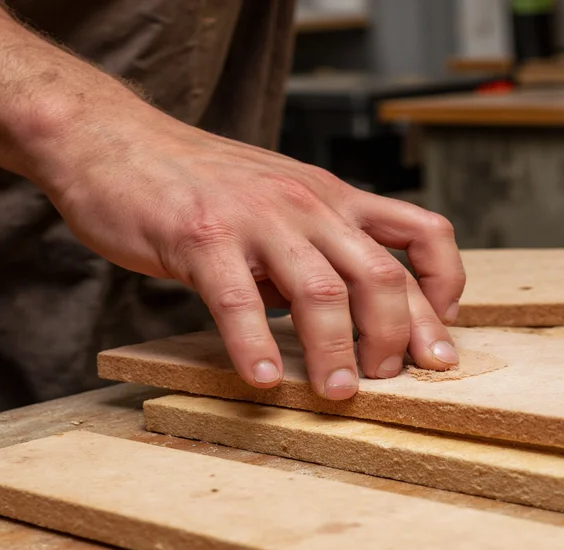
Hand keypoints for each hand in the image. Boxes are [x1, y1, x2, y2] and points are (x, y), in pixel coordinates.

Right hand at [41, 104, 465, 399]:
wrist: (117, 142)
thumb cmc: (206, 184)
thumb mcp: (286, 202)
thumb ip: (321, 247)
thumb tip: (351, 313)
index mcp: (336, 198)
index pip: (424, 234)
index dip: (445, 288)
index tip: (438, 333)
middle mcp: (309, 204)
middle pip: (382, 275)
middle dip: (398, 336)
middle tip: (390, 378)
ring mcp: (257, 219)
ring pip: (322, 291)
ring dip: (337, 351)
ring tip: (336, 392)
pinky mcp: (201, 236)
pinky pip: (239, 300)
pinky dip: (255, 346)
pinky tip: (263, 379)